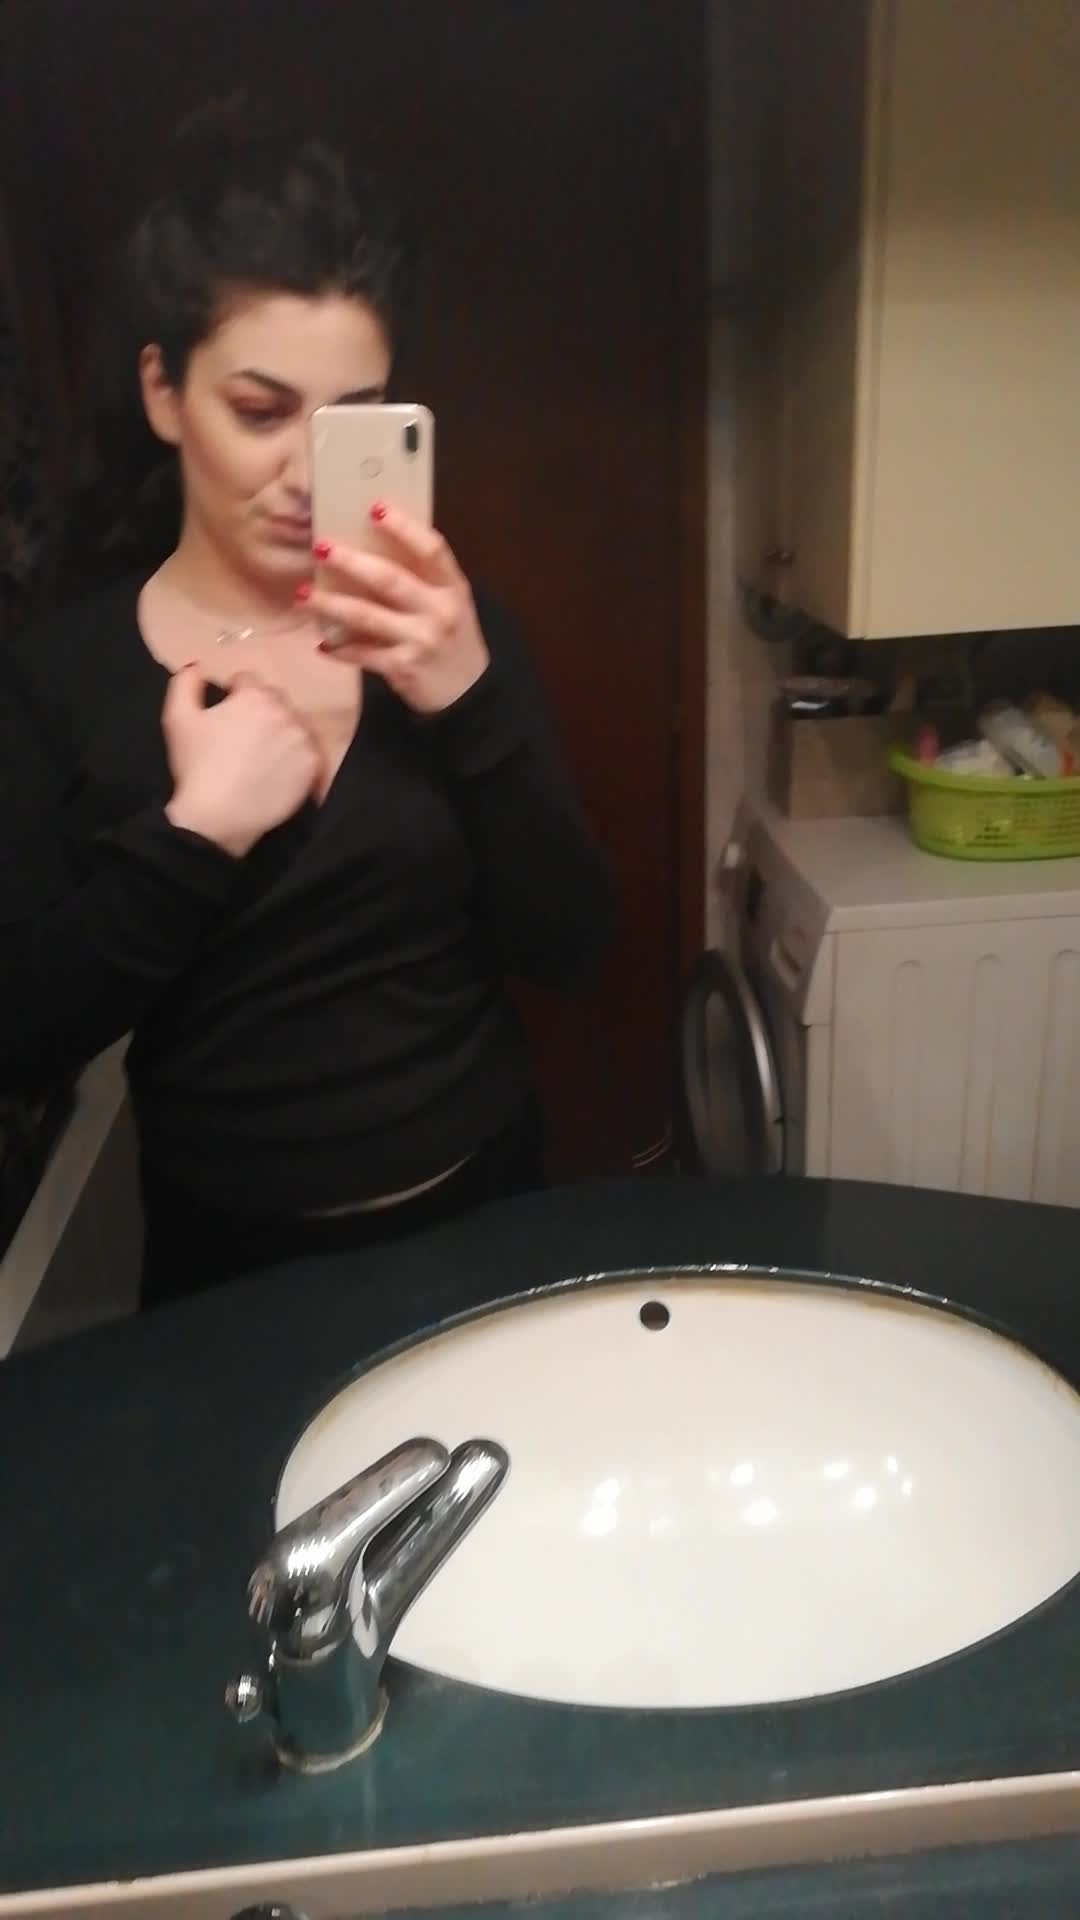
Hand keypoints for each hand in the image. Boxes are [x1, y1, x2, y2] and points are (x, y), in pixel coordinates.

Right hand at [162, 667, 321, 858]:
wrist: (218, 816)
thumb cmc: (196, 766)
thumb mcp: (177, 718)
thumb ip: (185, 683)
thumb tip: (198, 665)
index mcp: (254, 696)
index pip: (248, 680)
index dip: (233, 694)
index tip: (226, 714)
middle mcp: (285, 711)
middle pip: (275, 700)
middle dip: (261, 710)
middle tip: (244, 737)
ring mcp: (303, 739)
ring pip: (294, 724)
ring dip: (281, 731)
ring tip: (262, 755)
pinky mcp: (314, 766)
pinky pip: (308, 752)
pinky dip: (296, 757)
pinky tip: (277, 770)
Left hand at [305, 504, 489, 714]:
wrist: (469, 694)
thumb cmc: (452, 639)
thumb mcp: (450, 604)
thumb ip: (423, 580)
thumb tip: (371, 547)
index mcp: (453, 588)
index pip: (432, 550)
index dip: (404, 527)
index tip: (375, 508)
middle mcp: (439, 612)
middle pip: (390, 580)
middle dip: (351, 562)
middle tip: (320, 548)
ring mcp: (421, 641)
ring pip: (367, 616)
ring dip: (331, 604)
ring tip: (302, 594)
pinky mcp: (403, 668)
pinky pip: (363, 654)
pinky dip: (340, 650)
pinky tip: (321, 644)